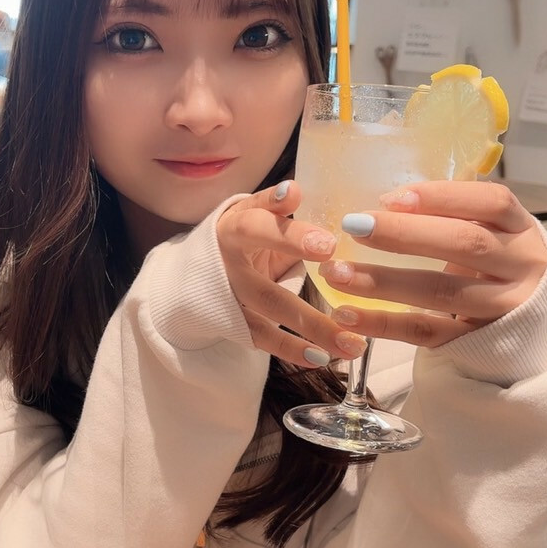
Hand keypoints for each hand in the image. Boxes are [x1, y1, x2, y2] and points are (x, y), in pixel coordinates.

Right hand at [216, 179, 366, 368]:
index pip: (258, 225)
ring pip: (271, 310)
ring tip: (352, 343)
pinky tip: (323, 358)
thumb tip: (297, 189)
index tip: (327, 239)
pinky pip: (264, 338)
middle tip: (335, 262)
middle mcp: (228, 264)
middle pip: (263, 268)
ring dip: (313, 326)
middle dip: (302, 281)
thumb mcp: (251, 214)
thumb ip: (273, 205)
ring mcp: (231, 297)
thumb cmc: (241, 236)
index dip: (289, 232)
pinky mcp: (235, 323)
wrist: (194, 272)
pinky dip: (292, 349)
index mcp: (234, 229)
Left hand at [317, 181, 546, 348]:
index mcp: (524, 230)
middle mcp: (520, 268)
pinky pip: (426, 332)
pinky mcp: (476, 343)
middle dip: (404, 234)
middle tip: (353, 225)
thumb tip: (386, 201)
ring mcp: (502, 309)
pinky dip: (383, 323)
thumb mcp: (495, 235)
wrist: (534, 333)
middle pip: (464, 243)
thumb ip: (456, 217)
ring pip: (441, 292)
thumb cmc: (499, 267)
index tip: (391, 196)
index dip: (442, 196)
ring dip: (383, 282)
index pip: (492, 202)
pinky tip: (347, 314)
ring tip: (337, 272)